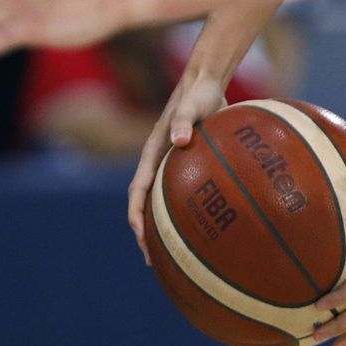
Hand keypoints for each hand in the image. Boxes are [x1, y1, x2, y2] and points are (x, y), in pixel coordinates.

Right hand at [127, 70, 228, 264]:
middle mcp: (158, 164)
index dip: (137, 216)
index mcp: (152, 154)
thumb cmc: (199, 95)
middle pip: (146, 205)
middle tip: (156, 261)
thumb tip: (180, 141)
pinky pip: (185, 194)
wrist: (207, 84)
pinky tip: (208, 228)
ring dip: (165, 229)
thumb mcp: (192, 106)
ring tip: (177, 256)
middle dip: (147, 234)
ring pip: (163, 204)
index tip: (142, 238)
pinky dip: (188, 213)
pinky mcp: (188, 165)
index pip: (137, 192)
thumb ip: (185, 120)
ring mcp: (172, 166)